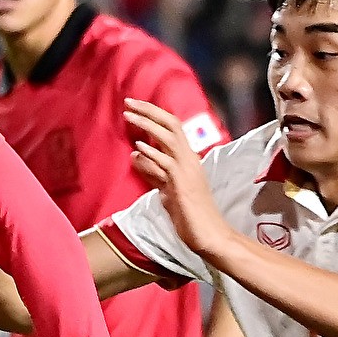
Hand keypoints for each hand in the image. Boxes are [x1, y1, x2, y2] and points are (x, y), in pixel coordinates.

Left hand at [124, 100, 228, 260]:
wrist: (208, 235)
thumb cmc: (189, 215)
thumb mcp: (166, 189)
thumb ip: (152, 171)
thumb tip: (134, 156)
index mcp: (188, 158)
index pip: (172, 127)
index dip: (153, 115)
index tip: (134, 107)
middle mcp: (189, 159)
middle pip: (171, 124)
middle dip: (149, 111)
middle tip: (128, 102)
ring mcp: (187, 170)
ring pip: (168, 138)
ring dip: (147, 124)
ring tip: (128, 115)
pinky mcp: (182, 184)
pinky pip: (166, 164)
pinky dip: (152, 153)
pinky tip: (138, 147)